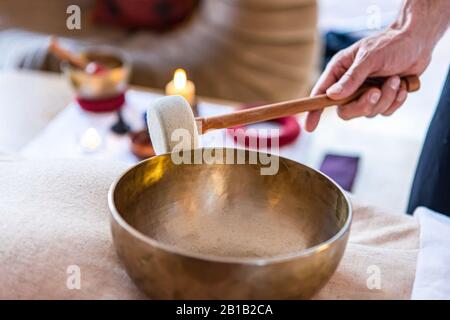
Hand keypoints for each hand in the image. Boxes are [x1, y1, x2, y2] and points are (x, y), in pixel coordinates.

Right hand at [305, 26, 433, 131]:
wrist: (418, 42)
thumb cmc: (391, 44)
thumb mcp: (369, 58)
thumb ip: (351, 78)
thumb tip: (332, 96)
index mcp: (339, 71)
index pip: (321, 94)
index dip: (314, 111)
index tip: (309, 127)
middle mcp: (349, 84)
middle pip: (345, 111)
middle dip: (363, 105)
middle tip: (375, 92)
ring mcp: (366, 93)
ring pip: (368, 112)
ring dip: (385, 98)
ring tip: (395, 80)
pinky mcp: (382, 98)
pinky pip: (385, 112)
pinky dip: (395, 100)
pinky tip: (401, 84)